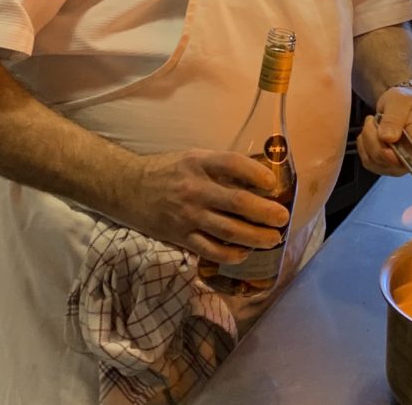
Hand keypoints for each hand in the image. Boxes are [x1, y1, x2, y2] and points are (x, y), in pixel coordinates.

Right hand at [117, 149, 290, 263]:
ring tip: (274, 238)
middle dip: (266, 212)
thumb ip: (222, 167)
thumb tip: (261, 179)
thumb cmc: (169, 171)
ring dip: (255, 237)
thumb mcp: (194, 158)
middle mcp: (194, 189)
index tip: (274, 183)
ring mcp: (187, 215)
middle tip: (283, 218)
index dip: (257, 173)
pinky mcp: (180, 236)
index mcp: (199, 163)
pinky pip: (210, 250)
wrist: (128, 189)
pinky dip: (231, 254)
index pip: (233, 164)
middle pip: (237, 202)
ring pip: (228, 230)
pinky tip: (245, 252)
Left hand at [356, 86, 411, 175]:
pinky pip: (367, 160)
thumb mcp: (401, 102)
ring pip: (374, 162)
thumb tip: (387, 138)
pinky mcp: (383, 164)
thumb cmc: (404, 102)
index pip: (411, 161)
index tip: (383, 138)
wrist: (399, 105)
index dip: (393, 156)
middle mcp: (411, 158)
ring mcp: (397, 164)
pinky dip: (363, 146)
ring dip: (367, 141)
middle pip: (388, 162)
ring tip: (373, 124)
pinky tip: (369, 133)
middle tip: (373, 120)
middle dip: (374, 140)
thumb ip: (395, 119)